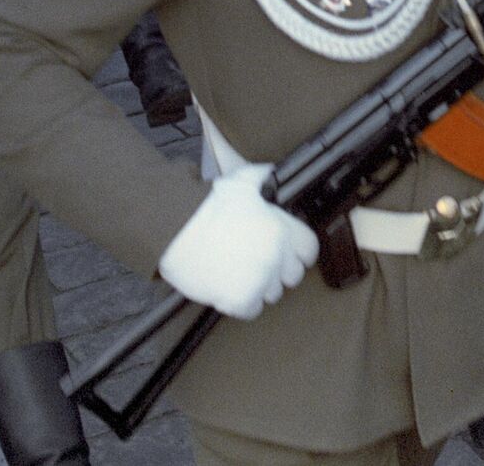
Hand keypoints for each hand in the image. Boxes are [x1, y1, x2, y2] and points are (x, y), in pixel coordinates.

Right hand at [157, 163, 317, 320]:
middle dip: (277, 269)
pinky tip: (228, 285)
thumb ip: (265, 177)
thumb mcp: (242, 181)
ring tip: (238, 270)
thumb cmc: (205, 207)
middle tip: (255, 259)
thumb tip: (275, 173)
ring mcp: (259, 281)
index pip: (309, 250)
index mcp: (281, 230)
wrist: (175, 230)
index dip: (296, 250)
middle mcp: (275, 257)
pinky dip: (242, 302)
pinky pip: (252, 310)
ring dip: (259, 286)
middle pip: (293, 275)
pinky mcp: (240, 301)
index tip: (285, 250)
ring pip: (272, 293)